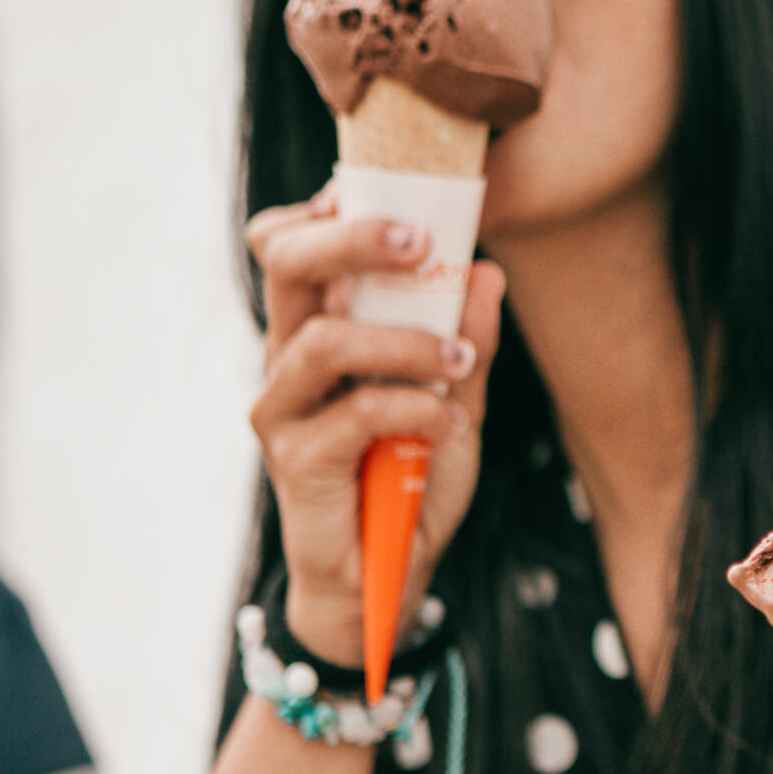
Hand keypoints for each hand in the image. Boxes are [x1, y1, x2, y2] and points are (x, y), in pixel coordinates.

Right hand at [243, 186, 504, 663]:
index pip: (291, 242)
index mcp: (317, 328)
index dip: (329, 206)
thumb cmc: (411, 479)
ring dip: (402, 340)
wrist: (387, 575)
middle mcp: (287, 357)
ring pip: (320, 339)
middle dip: (352, 237)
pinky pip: (351, 412)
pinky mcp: (295, 459)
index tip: (401, 197)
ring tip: (459, 361)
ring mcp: (283, 407)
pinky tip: (447, 421)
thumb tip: (488, 271)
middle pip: (285, 261)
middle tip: (420, 240)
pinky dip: (410, 407)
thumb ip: (466, 339)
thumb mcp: (456, 402)